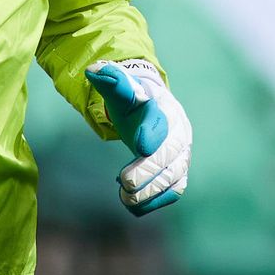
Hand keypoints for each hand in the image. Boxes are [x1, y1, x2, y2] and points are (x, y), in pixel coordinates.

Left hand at [86, 60, 191, 215]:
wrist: (155, 110)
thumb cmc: (135, 102)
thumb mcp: (122, 89)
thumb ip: (110, 81)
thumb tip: (93, 71)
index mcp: (164, 110)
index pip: (161, 121)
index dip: (152, 133)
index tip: (140, 146)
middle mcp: (179, 134)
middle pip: (171, 156)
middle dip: (149, 172)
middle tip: (125, 182)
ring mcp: (181, 156)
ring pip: (175, 179)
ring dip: (151, 192)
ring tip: (125, 197)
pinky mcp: (177, 175)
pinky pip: (172, 193)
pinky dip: (154, 202)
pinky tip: (131, 203)